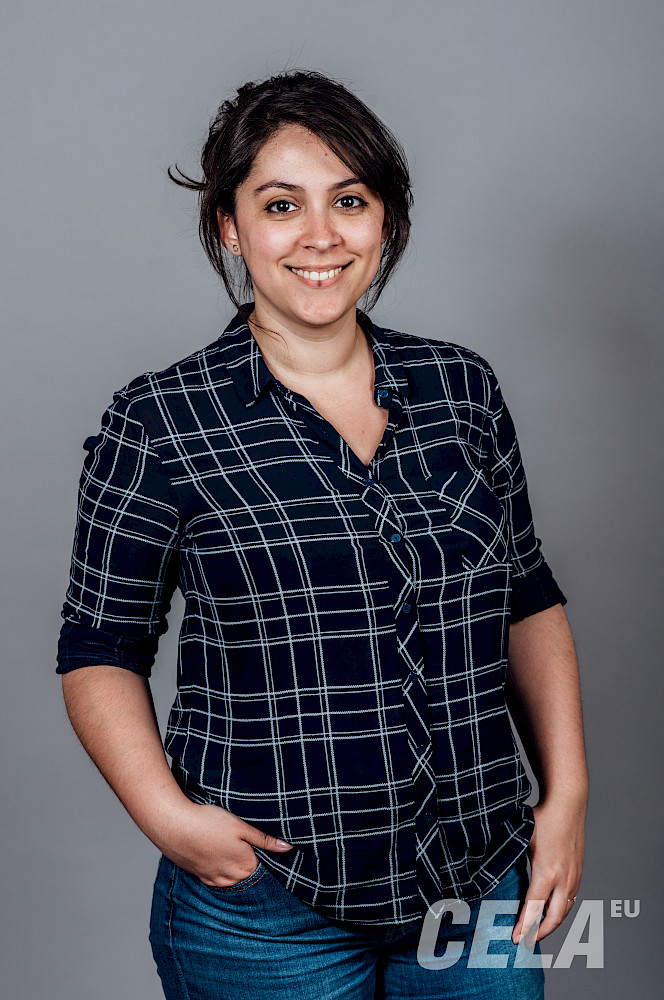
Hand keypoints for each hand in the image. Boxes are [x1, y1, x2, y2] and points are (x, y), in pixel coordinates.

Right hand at [159, 801, 292, 887]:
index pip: (264, 867)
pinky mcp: (200, 876)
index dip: (265, 855)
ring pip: (232, 878)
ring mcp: (214, 879)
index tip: (263, 845)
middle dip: (250, 862)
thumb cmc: (209, 823)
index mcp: (245, 866)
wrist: (174, 826)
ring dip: (234, 867)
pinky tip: (217, 855)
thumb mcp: (241, 827)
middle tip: (243, 843)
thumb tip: (288, 848)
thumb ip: (265, 840)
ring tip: (229, 848)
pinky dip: (220, 870)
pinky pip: (216, 878)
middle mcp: (231, 878)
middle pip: (248, 874)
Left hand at [512, 794, 585, 944]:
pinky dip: (561, 911)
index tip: (515, 938)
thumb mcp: (520, 836)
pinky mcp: (578, 872)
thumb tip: (487, 864)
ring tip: (536, 931)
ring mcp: (574, 876)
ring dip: (551, 924)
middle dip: (539, 933)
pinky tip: (550, 912)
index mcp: (547, 872)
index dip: (524, 926)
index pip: (534, 908)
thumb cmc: (543, 817)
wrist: (569, 803)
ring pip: (565, 911)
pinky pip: (571, 899)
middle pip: (554, 918)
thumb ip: (507, 854)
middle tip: (526, 941)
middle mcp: (564, 878)